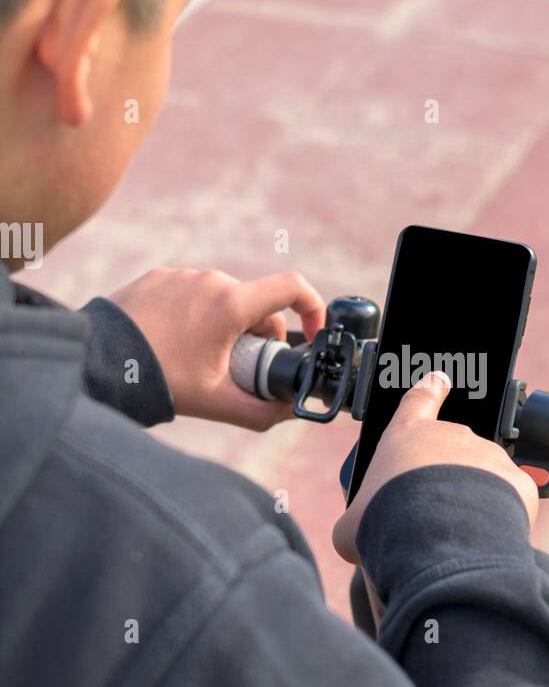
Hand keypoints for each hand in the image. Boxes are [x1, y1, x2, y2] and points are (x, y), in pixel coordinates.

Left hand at [109, 267, 325, 429]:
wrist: (97, 363)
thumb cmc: (158, 381)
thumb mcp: (218, 402)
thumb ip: (263, 410)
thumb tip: (291, 409)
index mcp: (231, 304)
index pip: (292, 288)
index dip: (313, 308)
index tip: (312, 332)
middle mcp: (210, 281)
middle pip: (256, 304)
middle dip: (260, 336)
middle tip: (241, 368)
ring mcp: (182, 276)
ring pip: (225, 299)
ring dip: (228, 325)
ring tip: (202, 358)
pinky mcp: (158, 277)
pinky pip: (193, 294)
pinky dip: (197, 317)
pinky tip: (177, 343)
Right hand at [333, 371, 538, 564]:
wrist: (436, 540)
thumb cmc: (387, 524)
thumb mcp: (351, 524)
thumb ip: (358, 517)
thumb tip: (353, 531)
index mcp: (407, 436)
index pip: (419, 399)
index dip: (429, 389)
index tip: (439, 380)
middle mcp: (451, 436)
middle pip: (451, 451)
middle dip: (445, 479)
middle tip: (432, 515)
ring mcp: (487, 454)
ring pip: (483, 476)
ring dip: (473, 497)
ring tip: (456, 530)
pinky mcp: (516, 479)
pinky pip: (510, 497)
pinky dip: (500, 515)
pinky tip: (482, 534)